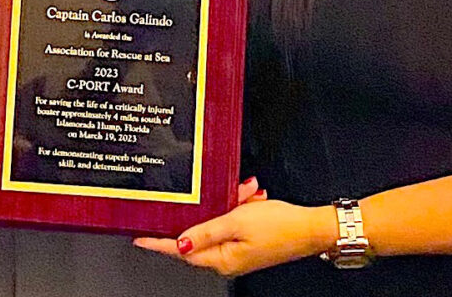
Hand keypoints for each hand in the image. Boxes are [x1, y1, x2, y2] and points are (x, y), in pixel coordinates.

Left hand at [133, 199, 336, 276]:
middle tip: (229, 194)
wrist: (311, 228)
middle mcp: (227, 259)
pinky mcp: (248, 241)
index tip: (139, 238)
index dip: (158, 243)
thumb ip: (206, 230)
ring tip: (248, 192)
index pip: (180, 250)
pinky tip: (252, 196)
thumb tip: (180, 242)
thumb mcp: (238, 221)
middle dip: (210, 208)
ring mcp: (238, 251)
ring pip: (220, 221)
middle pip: (202, 231)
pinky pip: (234, 220)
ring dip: (231, 203)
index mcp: (220, 259)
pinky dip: (241, 206)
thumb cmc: (280, 226)